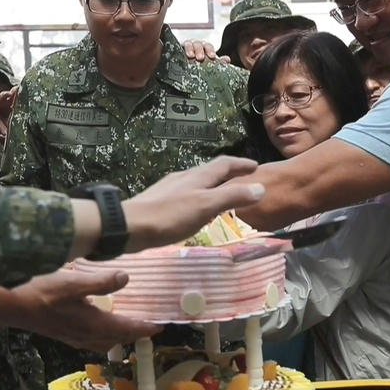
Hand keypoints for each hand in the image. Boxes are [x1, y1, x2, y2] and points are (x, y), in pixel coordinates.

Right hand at [0, 269, 161, 351]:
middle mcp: (84, 335)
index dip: (144, 328)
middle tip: (148, 326)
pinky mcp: (61, 333)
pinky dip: (101, 334)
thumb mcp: (73, 282)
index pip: (126, 329)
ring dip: (117, 336)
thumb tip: (126, 278)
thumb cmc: (40, 292)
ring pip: (102, 341)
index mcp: (92, 324)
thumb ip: (101, 281)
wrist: (9, 305)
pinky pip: (89, 339)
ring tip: (126, 326)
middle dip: (133, 334)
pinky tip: (96, 323)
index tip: (161, 326)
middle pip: (116, 339)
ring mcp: (71, 336)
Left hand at [123, 156, 262, 251]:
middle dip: (228, 173)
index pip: (224, 164)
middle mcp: (184, 177)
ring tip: (222, 195)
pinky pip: (186, 194)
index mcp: (198, 176)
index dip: (241, 164)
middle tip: (242, 179)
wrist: (129, 226)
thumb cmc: (170, 216)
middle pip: (210, 170)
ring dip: (213, 185)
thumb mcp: (205, 206)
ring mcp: (170, 188)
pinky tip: (194, 209)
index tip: (255, 167)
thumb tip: (260, 187)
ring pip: (197, 182)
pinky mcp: (160, 200)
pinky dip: (199, 197)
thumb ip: (231, 196)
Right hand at [183, 40, 229, 63]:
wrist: (186, 66)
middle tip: (200, 58)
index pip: (208, 46)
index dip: (210, 51)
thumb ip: (219, 62)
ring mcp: (186, 46)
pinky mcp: (178, 49)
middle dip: (200, 50)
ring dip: (190, 49)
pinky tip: (181, 54)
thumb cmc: (200, 64)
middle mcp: (196, 45)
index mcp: (205, 47)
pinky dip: (181, 49)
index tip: (212, 57)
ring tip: (190, 56)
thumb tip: (227, 59)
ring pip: (189, 44)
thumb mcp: (210, 63)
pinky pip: (179, 46)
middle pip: (198, 44)